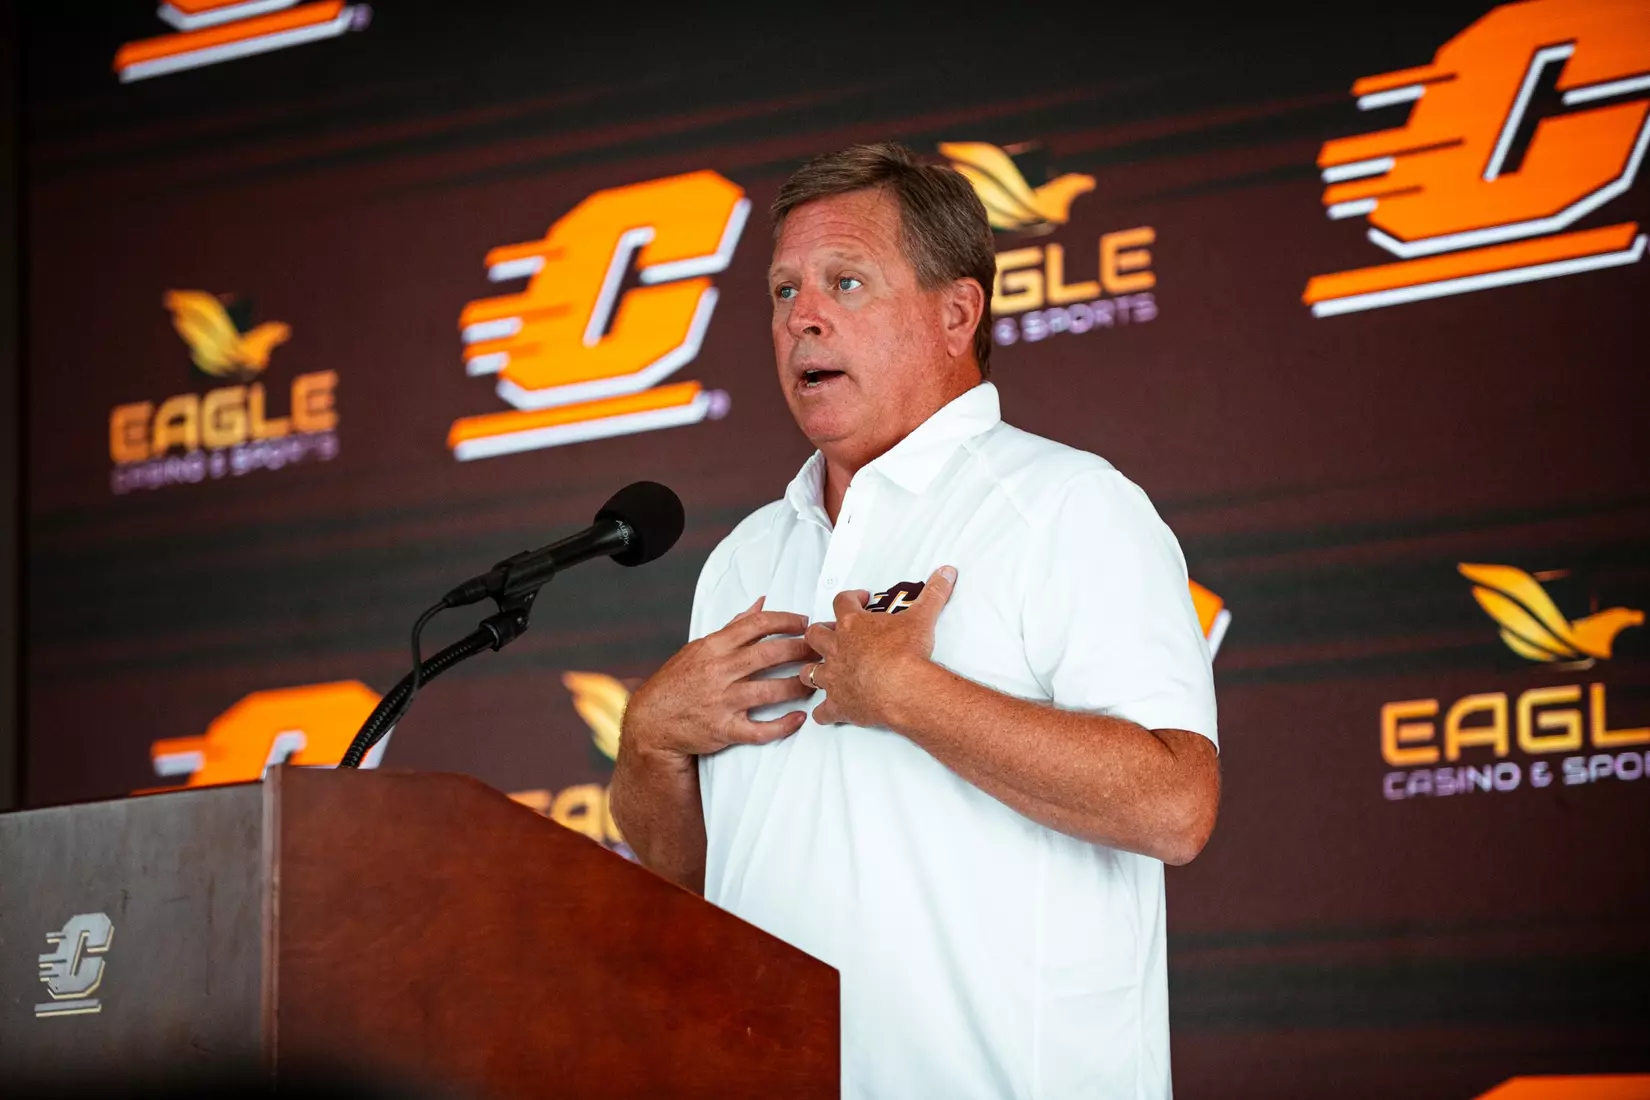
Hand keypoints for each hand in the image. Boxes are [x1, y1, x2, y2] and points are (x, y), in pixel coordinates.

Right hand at [621, 597, 816, 761]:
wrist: (652, 720)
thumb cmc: (678, 681)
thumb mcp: (700, 647)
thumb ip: (733, 626)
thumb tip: (760, 604)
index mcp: (714, 646)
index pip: (758, 625)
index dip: (787, 621)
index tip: (805, 623)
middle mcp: (719, 671)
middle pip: (770, 655)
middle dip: (801, 650)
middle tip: (821, 650)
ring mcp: (722, 701)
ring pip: (770, 691)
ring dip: (798, 686)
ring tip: (816, 682)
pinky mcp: (724, 729)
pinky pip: (760, 729)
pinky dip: (783, 725)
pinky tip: (799, 717)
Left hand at [802, 566, 956, 727]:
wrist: (902, 687)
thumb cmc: (907, 651)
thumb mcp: (922, 617)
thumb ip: (934, 593)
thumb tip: (947, 571)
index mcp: (852, 625)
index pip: (841, 602)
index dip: (849, 598)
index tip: (859, 599)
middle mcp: (837, 649)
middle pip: (814, 635)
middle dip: (820, 633)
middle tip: (835, 635)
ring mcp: (834, 678)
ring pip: (809, 672)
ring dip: (814, 671)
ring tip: (825, 672)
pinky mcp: (839, 704)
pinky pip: (823, 711)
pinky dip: (824, 713)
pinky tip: (827, 714)